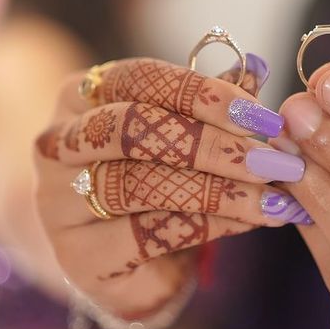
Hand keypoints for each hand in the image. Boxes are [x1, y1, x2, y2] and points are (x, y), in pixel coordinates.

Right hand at [34, 55, 307, 320]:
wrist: (128, 263)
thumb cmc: (158, 179)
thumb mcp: (186, 131)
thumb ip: (214, 101)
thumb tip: (257, 65)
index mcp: (82, 95)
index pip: (140, 79)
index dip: (203, 94)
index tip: (261, 116)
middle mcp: (58, 142)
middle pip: (133, 128)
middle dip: (211, 144)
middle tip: (270, 159)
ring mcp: (58, 202)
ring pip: (140, 184)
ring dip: (218, 190)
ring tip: (272, 197)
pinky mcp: (77, 256)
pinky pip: (146, 235)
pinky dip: (207, 226)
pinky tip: (247, 221)